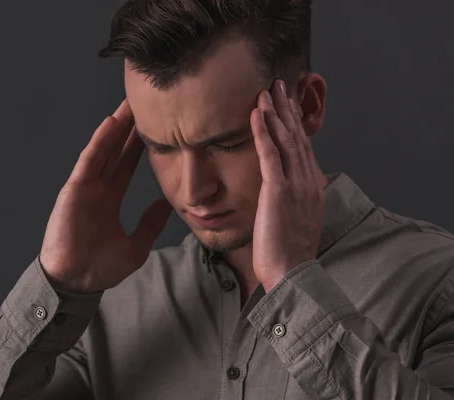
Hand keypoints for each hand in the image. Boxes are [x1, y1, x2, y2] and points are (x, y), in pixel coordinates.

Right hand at [39, 99, 172, 293]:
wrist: (77, 282)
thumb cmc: (100, 268)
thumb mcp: (136, 246)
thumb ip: (150, 223)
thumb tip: (166, 204)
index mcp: (109, 199)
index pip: (126, 165)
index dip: (139, 146)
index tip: (154, 127)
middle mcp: (97, 189)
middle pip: (115, 151)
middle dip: (129, 129)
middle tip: (143, 104)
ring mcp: (85, 187)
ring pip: (103, 150)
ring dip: (116, 127)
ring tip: (130, 104)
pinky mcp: (74, 189)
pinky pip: (89, 160)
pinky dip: (100, 141)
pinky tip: (111, 124)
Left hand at [250, 80, 324, 291]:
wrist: (292, 274)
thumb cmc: (289, 253)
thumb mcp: (295, 220)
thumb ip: (291, 200)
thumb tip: (281, 192)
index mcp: (311, 186)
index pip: (302, 146)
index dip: (294, 122)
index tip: (287, 103)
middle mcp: (307, 180)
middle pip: (297, 136)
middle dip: (287, 108)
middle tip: (278, 85)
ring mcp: (295, 184)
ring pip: (286, 139)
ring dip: (275, 112)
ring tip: (266, 89)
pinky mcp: (279, 191)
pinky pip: (270, 153)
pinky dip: (263, 131)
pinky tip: (256, 113)